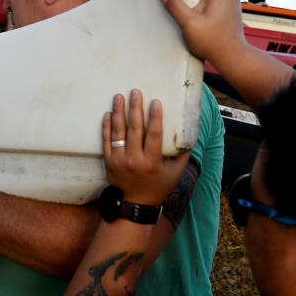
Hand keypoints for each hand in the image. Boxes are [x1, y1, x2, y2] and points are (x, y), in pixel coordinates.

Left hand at [102, 90, 189, 206]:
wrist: (135, 204)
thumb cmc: (158, 185)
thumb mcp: (175, 172)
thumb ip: (182, 153)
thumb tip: (189, 131)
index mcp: (152, 162)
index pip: (153, 135)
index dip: (154, 117)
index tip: (155, 101)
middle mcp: (134, 160)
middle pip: (134, 129)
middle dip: (135, 109)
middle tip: (135, 92)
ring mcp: (119, 160)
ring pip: (118, 132)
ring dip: (118, 113)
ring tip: (119, 96)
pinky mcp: (109, 161)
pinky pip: (106, 140)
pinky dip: (107, 126)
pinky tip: (109, 113)